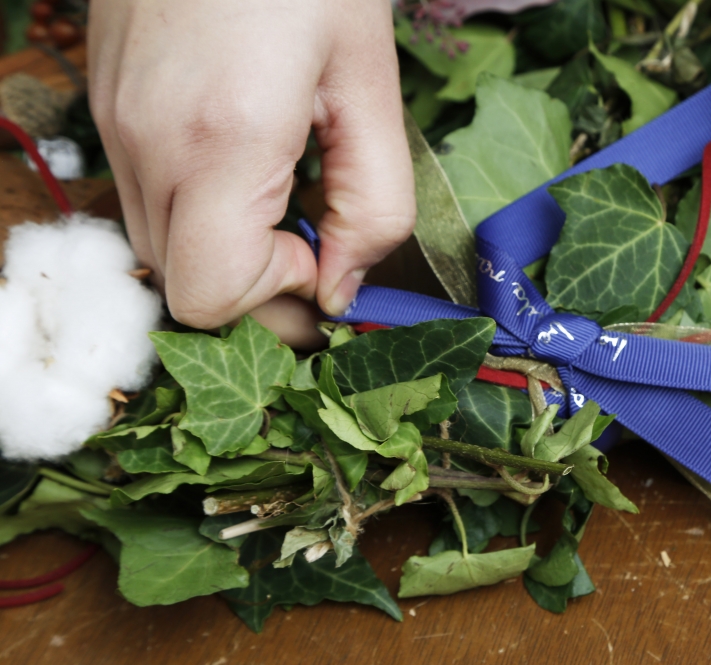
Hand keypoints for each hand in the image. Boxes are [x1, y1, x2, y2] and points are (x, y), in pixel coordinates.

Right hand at [88, 0, 413, 346]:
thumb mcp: (371, 87)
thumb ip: (375, 203)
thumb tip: (345, 289)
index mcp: (221, 140)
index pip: (213, 294)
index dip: (277, 300)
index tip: (326, 258)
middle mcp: (147, 141)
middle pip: (181, 285)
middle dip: (255, 290)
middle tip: (316, 251)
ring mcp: (113, 122)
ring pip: (157, 245)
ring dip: (225, 252)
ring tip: (285, 198)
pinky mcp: (105, 103)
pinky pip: (145, 195)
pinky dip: (197, 211)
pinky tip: (247, 165)